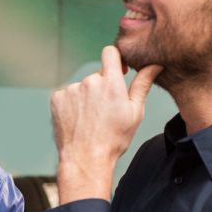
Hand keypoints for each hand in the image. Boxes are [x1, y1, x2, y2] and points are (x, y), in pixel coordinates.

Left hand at [51, 46, 161, 202]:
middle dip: (102, 87)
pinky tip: (79, 120)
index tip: (120, 70)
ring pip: (82, 87)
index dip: (116, 59)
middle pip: (97, 75)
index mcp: (111, 82)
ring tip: (91, 119)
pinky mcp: (56, 99)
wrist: (85, 159)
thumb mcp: (135, 112)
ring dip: (87, 97)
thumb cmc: (113, 139)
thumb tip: (154, 65)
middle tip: (106, 111)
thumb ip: (142, 84)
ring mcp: (71, 90)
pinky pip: (67, 95)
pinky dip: (72, 104)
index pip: (111, 53)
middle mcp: (89, 82)